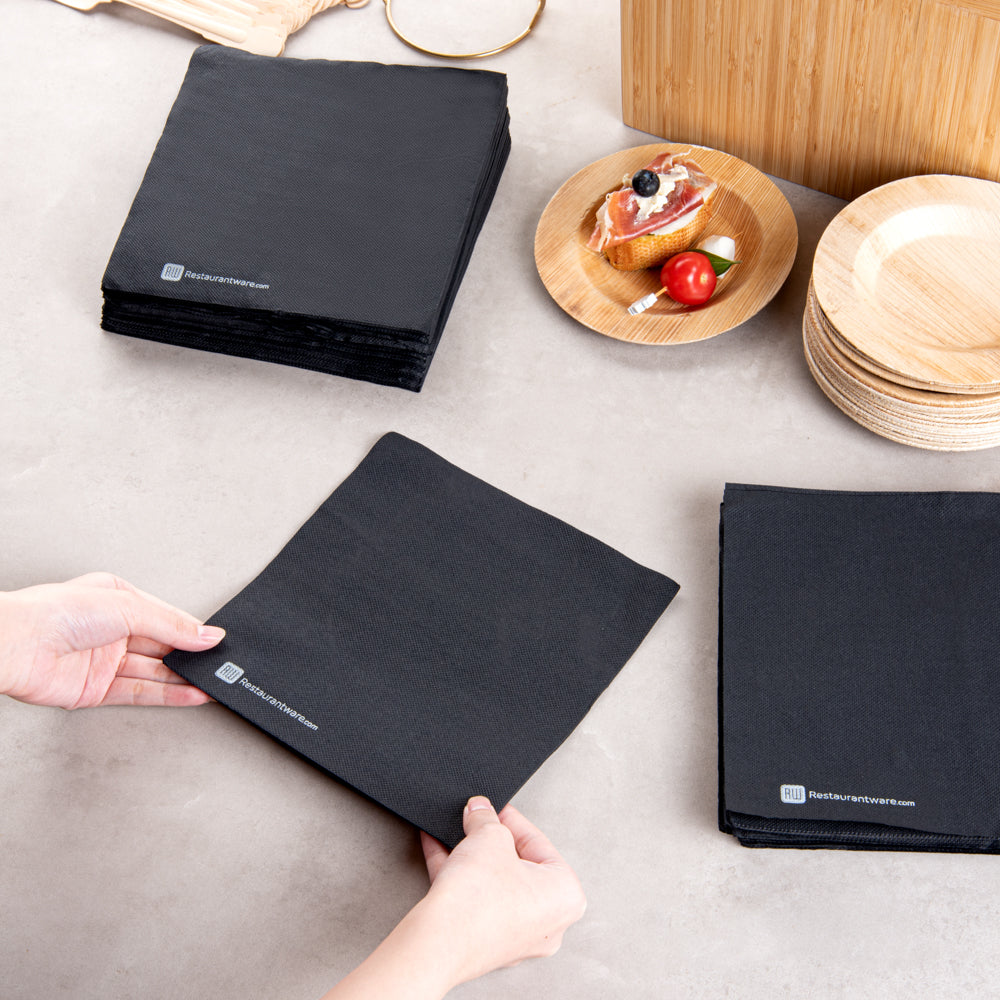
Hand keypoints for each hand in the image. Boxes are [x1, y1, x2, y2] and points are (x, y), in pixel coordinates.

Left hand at [0, 573, 224, 708]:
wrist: (16, 647)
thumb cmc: (54, 613)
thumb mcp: (127, 607)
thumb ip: (171, 624)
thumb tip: (206, 634)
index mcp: (116, 599)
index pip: (165, 617)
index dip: (191, 630)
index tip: (216, 641)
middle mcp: (110, 630)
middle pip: (161, 646)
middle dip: (190, 656)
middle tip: (219, 664)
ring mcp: (103, 661)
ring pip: (153, 672)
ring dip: (183, 678)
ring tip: (212, 682)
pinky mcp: (96, 690)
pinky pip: (140, 693)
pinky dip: (168, 695)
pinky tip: (190, 694)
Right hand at [420, 797, 586, 983]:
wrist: (439, 942)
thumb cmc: (478, 901)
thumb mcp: (488, 836)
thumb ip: (486, 817)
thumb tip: (480, 810)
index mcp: (565, 896)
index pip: (538, 843)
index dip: (510, 819)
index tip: (493, 808)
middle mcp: (547, 922)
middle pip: (516, 864)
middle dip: (489, 838)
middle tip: (475, 819)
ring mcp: (516, 936)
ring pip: (493, 882)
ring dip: (471, 854)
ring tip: (452, 831)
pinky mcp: (485, 942)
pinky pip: (475, 898)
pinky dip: (459, 874)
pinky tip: (438, 850)